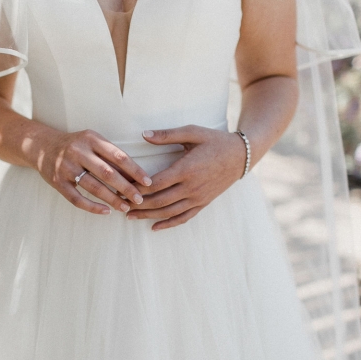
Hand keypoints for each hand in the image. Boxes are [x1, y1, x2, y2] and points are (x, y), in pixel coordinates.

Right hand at [37, 129, 152, 214]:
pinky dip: (92, 207)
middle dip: (126, 188)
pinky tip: (105, 211)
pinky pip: (77, 198)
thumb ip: (110, 155)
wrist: (41, 146)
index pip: (118, 156)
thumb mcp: (92, 141)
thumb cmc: (75, 145)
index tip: (148, 182)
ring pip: (93, 187)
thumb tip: (134, 175)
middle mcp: (78, 151)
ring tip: (125, 207)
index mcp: (91, 139)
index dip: (135, 170)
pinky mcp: (57, 182)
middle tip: (139, 199)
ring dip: (112, 199)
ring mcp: (66, 167)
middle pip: (107, 173)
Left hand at [126, 125, 245, 229]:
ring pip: (169, 212)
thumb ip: (167, 134)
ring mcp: (198, 198)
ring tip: (129, 216)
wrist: (241, 155)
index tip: (120, 187)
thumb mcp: (192, 132)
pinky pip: (184, 217)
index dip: (136, 188)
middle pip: (159, 201)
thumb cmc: (215, 141)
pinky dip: (168, 224)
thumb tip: (143, 135)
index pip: (156, 183)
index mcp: (186, 169)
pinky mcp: (203, 203)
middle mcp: (191, 187)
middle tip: (119, 204)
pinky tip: (154, 227)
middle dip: (137, 204)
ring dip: (148, 216)